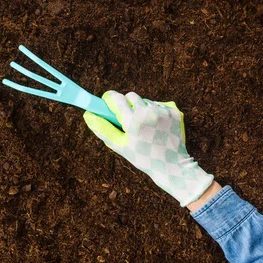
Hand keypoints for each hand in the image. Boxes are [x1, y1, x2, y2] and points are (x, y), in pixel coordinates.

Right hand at [83, 91, 213, 206]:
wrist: (172, 166)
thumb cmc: (142, 157)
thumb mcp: (119, 145)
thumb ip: (102, 128)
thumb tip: (88, 114)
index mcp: (133, 120)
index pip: (116, 98)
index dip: (109, 100)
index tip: (107, 104)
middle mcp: (149, 112)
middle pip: (130, 96)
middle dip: (126, 104)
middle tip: (127, 119)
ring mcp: (164, 111)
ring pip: (145, 101)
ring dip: (142, 109)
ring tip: (145, 127)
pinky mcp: (175, 111)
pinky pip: (159, 105)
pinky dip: (155, 113)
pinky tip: (157, 127)